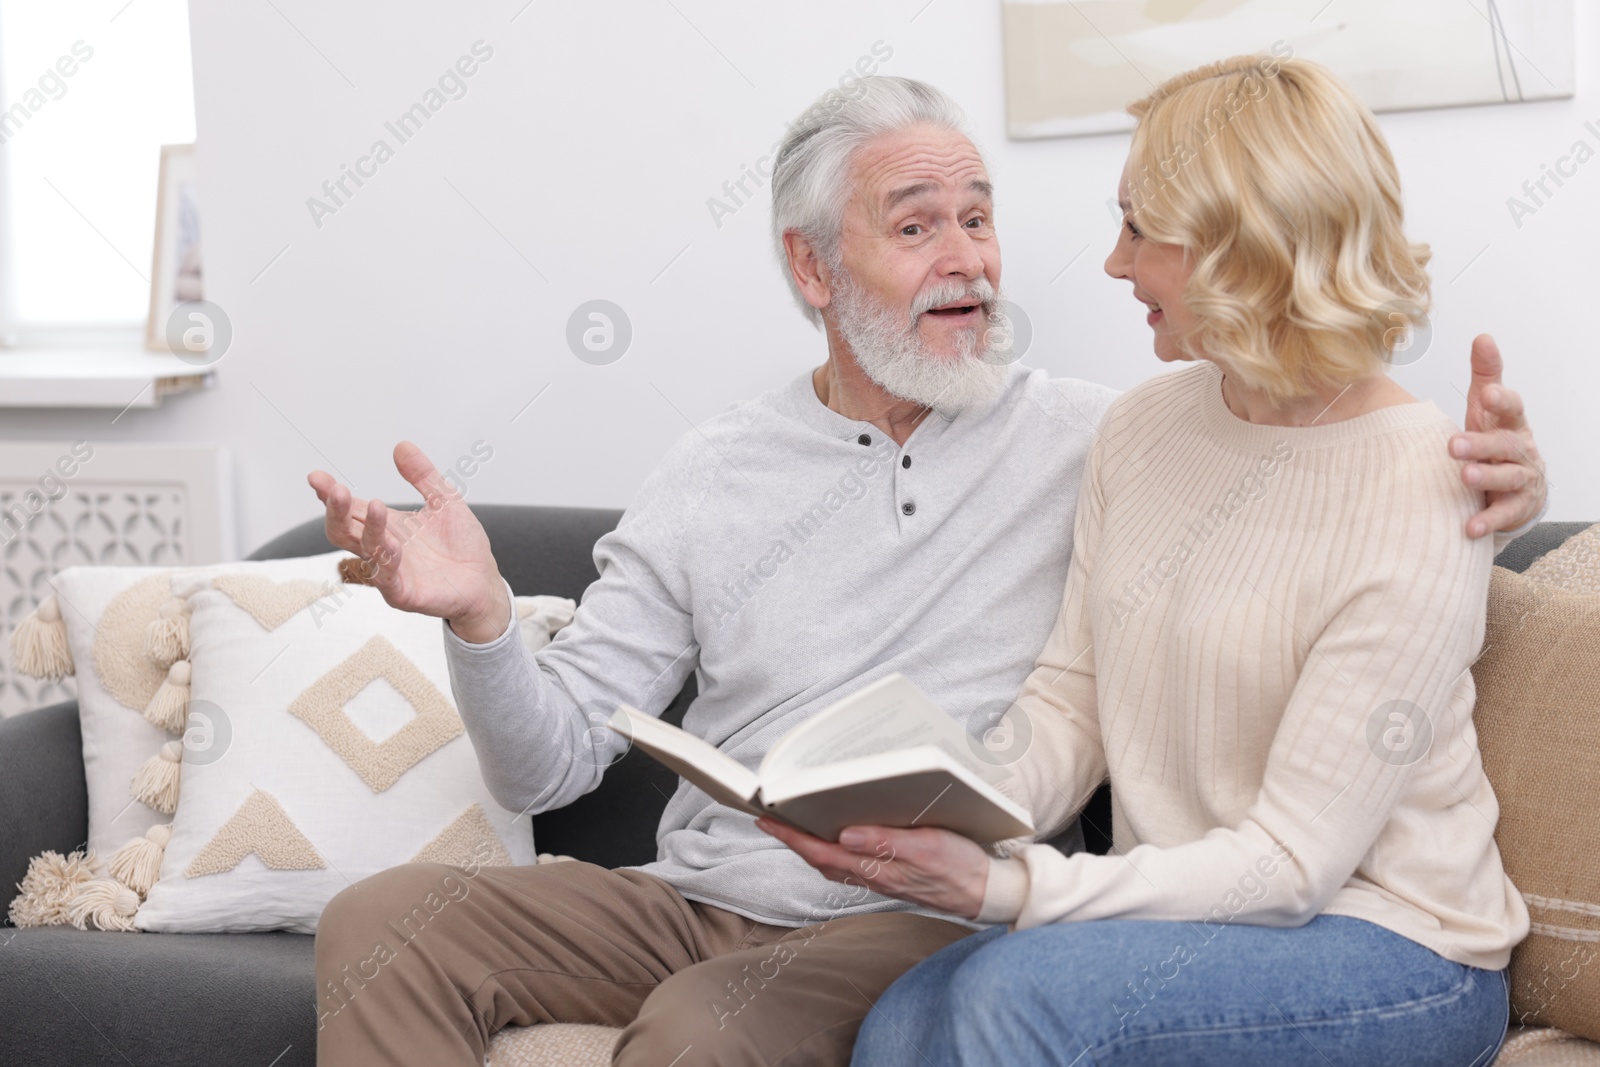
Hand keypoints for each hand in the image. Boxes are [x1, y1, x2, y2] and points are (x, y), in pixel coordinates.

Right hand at [307, 442, 509, 640]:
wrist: (484, 581)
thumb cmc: (462, 544)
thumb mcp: (444, 501)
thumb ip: (423, 476)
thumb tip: (401, 445)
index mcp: (387, 525)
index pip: (351, 508)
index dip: (331, 494)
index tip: (316, 477)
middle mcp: (382, 547)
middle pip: (344, 530)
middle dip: (336, 510)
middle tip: (334, 490)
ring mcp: (390, 572)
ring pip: (365, 551)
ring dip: (368, 528)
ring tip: (377, 505)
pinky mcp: (404, 593)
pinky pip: (388, 579)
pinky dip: (387, 561)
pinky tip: (392, 544)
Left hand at [756, 818, 990, 920]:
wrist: (986, 893)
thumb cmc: (961, 867)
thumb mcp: (927, 846)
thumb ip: (886, 842)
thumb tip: (845, 834)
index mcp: (878, 868)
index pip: (822, 851)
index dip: (791, 836)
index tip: (766, 819)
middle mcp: (873, 876)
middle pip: (821, 859)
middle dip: (793, 839)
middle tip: (770, 817)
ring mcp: (881, 879)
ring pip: (833, 864)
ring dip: (810, 845)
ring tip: (794, 824)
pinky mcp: (891, 877)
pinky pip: (851, 865)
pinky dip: (833, 851)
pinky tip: (835, 839)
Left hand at [1450, 334, 1546, 538]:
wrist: (1517, 485)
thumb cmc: (1496, 438)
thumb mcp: (1489, 407)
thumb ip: (1486, 375)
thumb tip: (1483, 337)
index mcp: (1511, 423)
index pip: (1512, 408)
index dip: (1502, 401)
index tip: (1488, 393)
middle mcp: (1520, 449)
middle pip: (1506, 444)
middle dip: (1482, 443)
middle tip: (1454, 444)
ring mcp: (1522, 479)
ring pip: (1509, 477)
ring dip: (1487, 476)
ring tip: (1464, 476)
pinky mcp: (1517, 507)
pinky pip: (1504, 514)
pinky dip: (1488, 520)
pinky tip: (1469, 527)